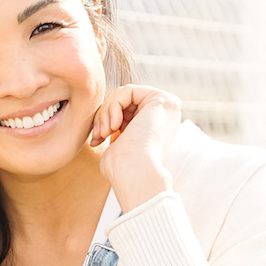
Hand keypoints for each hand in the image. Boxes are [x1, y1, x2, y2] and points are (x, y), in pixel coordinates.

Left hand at [88, 81, 181, 209]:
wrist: (132, 174)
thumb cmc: (121, 168)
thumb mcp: (118, 142)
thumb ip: (119, 129)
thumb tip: (112, 123)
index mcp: (156, 126)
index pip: (125, 109)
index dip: (106, 120)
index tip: (97, 138)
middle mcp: (166, 114)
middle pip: (124, 100)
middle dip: (104, 115)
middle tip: (98, 136)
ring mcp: (167, 106)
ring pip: (124, 94)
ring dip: (106, 112)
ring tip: (104, 133)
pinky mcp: (162, 99)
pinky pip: (127, 91)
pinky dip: (113, 106)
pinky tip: (114, 126)